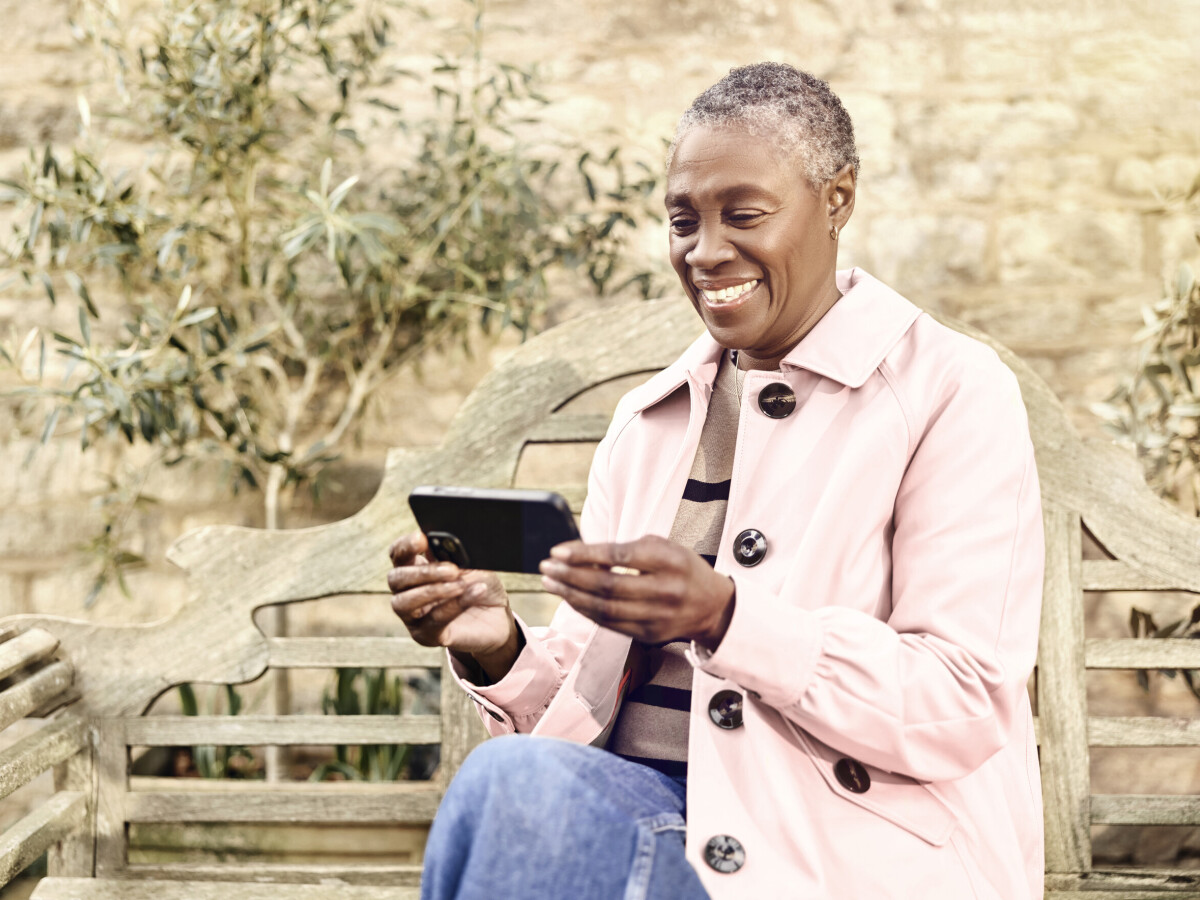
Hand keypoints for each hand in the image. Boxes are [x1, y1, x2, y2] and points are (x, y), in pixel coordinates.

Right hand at [387, 531, 518, 679]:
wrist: (498, 617)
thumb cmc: (480, 585)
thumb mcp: (472, 564)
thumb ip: (456, 555)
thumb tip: (445, 543)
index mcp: (415, 568)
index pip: (398, 554)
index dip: (405, 546)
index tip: (421, 538)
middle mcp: (407, 592)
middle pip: (396, 579)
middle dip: (422, 572)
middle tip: (452, 569)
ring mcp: (414, 617)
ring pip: (405, 603)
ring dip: (433, 590)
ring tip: (460, 584)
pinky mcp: (428, 636)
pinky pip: (434, 620)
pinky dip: (455, 605)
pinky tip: (474, 592)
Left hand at [539, 535, 734, 648]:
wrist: (712, 606)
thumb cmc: (681, 568)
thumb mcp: (662, 547)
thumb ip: (625, 549)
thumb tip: (578, 554)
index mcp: (670, 561)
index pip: (620, 557)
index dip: (585, 555)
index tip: (558, 551)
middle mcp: (666, 591)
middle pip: (608, 586)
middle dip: (571, 577)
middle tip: (547, 568)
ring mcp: (657, 617)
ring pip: (605, 609)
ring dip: (572, 596)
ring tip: (551, 583)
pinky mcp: (649, 636)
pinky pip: (609, 624)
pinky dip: (586, 611)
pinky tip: (570, 598)